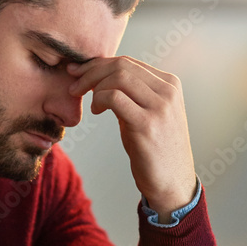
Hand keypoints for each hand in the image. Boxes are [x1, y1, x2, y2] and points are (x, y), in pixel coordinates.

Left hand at [68, 56, 194, 221]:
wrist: (172, 183)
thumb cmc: (155, 149)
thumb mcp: (147, 114)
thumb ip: (132, 94)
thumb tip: (101, 76)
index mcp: (170, 84)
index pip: (129, 62)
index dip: (99, 64)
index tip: (79, 72)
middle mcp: (168, 91)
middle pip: (121, 66)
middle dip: (91, 71)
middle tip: (74, 85)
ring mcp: (160, 107)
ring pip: (118, 77)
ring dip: (92, 85)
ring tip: (82, 98)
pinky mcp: (147, 124)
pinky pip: (115, 98)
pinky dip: (99, 99)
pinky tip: (96, 111)